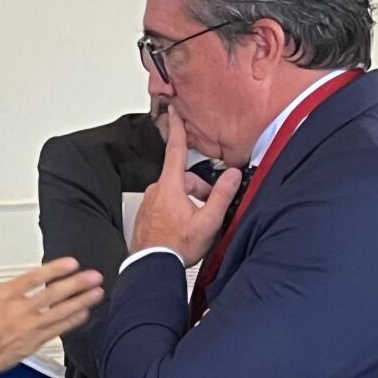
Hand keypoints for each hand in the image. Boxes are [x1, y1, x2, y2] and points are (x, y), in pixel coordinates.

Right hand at [0, 257, 102, 377]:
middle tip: (93, 276)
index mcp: (3, 296)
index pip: (34, 277)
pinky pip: (57, 330)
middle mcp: (19, 310)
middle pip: (53, 293)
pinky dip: (72, 321)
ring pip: (60, 311)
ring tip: (96, 293)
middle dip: (76, 284)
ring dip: (81, 302)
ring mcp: (28, 327)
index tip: (71, 263)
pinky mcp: (33, 343)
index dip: (55, 269)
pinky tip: (84, 315)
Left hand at [129, 110, 243, 265]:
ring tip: (196, 223)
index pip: (176, 149)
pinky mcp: (145, 216)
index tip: (174, 110)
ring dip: (188, 202)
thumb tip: (232, 175)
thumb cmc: (176, 247)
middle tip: (210, 208)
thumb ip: (222, 196)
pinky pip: (165, 206)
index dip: (178, 128)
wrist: (152, 267)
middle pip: (182, 178)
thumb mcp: (207, 221)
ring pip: (174, 193)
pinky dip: (176, 212)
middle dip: (199, 189)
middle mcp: (156, 190)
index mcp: (170, 186)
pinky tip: (182, 229)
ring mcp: (149, 203)